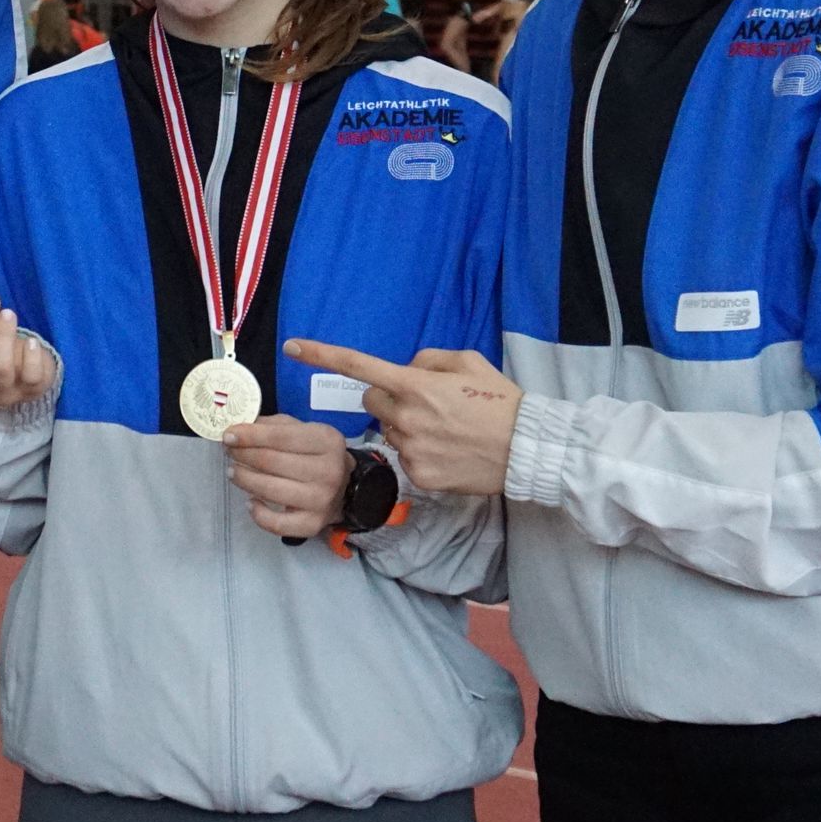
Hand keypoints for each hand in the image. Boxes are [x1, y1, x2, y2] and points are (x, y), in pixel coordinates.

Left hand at [221, 414, 349, 539]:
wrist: (344, 487)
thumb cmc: (316, 455)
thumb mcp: (302, 431)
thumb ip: (272, 427)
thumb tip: (238, 428)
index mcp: (327, 441)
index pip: (279, 436)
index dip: (249, 436)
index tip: (228, 435)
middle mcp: (328, 470)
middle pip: (271, 462)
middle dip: (243, 455)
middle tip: (229, 452)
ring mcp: (321, 499)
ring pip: (269, 490)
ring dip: (244, 479)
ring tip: (233, 472)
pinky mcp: (313, 523)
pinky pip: (277, 523)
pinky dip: (258, 514)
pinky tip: (250, 502)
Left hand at [283, 339, 520, 496]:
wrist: (527, 448)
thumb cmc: (500, 402)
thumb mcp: (469, 364)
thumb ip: (429, 361)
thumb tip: (406, 370)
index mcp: (415, 384)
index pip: (358, 366)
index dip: (322, 355)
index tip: (292, 347)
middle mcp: (406, 415)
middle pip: (371, 403)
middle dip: (388, 400)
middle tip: (424, 405)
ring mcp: (410, 447)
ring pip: (390, 431)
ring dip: (407, 428)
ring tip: (445, 431)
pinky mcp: (418, 474)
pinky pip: (406, 458)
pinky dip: (421, 454)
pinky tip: (448, 452)